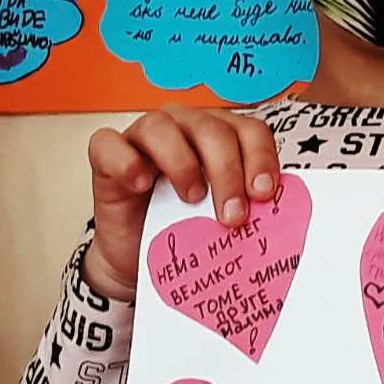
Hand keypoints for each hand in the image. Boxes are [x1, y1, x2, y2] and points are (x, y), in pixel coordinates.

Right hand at [82, 108, 281, 298]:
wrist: (137, 257)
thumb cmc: (183, 229)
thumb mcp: (219, 215)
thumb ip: (243, 204)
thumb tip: (276, 216)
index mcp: (219, 134)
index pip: (248, 129)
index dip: (260, 157)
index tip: (265, 193)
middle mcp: (183, 126)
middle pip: (211, 129)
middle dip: (227, 171)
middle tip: (233, 215)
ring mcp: (142, 136)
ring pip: (161, 126)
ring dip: (182, 163)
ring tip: (192, 198)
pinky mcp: (107, 155)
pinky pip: (108, 144)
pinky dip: (126, 162)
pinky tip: (141, 185)